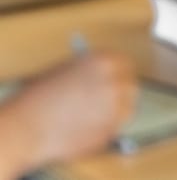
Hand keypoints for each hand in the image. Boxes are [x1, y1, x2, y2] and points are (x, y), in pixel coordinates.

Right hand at [0, 51, 135, 174]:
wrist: (27, 125)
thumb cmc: (40, 97)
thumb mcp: (68, 69)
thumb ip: (90, 70)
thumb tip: (103, 75)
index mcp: (104, 61)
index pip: (125, 64)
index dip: (119, 74)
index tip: (117, 80)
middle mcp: (115, 82)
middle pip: (130, 87)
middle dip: (121, 94)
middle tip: (108, 102)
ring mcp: (115, 109)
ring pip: (125, 110)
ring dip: (115, 113)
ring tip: (93, 117)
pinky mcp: (109, 133)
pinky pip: (113, 130)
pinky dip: (104, 131)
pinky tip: (86, 130)